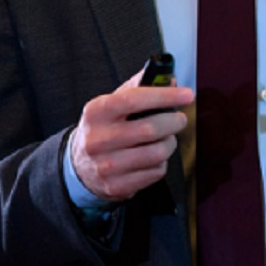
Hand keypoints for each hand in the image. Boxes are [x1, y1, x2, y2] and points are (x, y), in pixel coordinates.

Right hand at [69, 68, 193, 202]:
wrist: (78, 166)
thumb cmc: (104, 128)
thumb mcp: (112, 104)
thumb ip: (139, 87)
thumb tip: (170, 79)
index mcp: (96, 112)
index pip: (133, 100)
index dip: (164, 96)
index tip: (187, 95)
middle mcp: (98, 140)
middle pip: (150, 129)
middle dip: (174, 122)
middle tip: (179, 119)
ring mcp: (106, 165)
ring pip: (157, 152)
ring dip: (169, 143)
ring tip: (165, 139)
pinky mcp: (117, 186)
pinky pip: (155, 172)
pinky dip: (161, 163)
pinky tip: (152, 158)